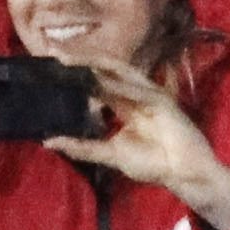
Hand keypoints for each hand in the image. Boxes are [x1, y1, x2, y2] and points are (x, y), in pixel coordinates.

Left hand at [41, 56, 229, 229]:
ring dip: (95, 64)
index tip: (50, 68)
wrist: (181, 173)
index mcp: (122, 104)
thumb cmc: (151, 163)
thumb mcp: (109, 154)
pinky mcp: (163, 101)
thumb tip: (48, 142)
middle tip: (55, 55)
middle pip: (104, 71)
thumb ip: (82, 147)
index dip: (76, 75)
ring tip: (70, 60)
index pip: (95, 83)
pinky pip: (139, 91)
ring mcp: (148, 95)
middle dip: (81, 62)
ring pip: (119, 73)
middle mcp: (134, 94)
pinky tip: (100, 81)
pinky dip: (120, 87)